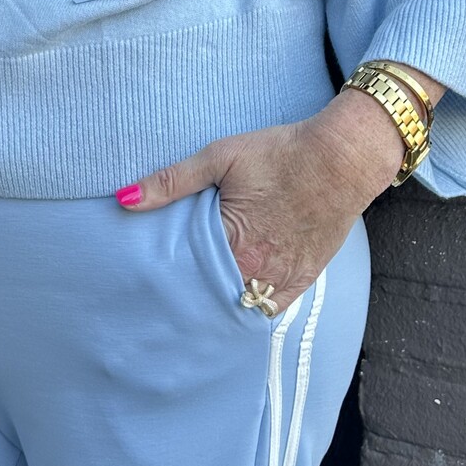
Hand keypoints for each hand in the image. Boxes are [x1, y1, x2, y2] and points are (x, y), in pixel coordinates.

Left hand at [114, 90, 413, 313]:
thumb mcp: (220, 157)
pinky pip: (271, 309)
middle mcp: (255, 269)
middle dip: (186, 300)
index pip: (184, 276)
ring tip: (188, 312)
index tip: (143, 287)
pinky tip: (230, 309)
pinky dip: (250, 310)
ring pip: (239, 308)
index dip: (163, 282)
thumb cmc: (280, 153)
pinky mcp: (303, 279)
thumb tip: (123, 199)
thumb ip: (171, 181)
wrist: (342, 158)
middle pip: (208, 297)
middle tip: (159, 305)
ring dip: (216, 308)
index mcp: (230, 242)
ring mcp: (282, 278)